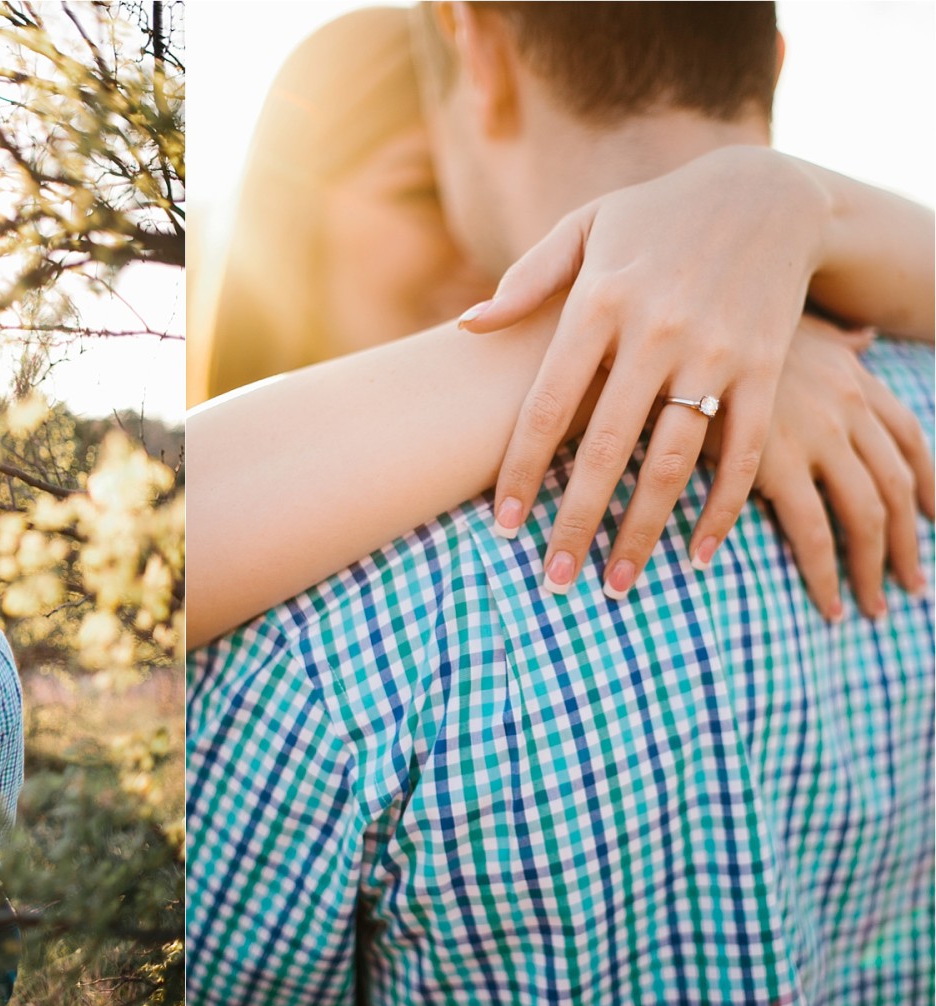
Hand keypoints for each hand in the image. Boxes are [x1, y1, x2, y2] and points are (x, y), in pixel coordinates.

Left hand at [460, 146, 832, 595]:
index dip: (521, 472)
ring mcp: (715, 353)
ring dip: (643, 531)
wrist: (768, 191)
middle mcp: (656, 334)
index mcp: (598, 304)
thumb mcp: (585, 228)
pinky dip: (723, 507)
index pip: (546, 407)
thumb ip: (526, 282)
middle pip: (605, 449)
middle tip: (554, 581)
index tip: (503, 526)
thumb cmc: (654, 216)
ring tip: (617, 584)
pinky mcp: (767, 366)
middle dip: (576, 522)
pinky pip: (743, 450)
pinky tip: (697, 555)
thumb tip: (467, 326)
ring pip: (673, 461)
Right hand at [707, 317, 932, 619]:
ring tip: (863, 610)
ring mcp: (815, 435)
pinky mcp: (774, 463)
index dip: (928, 484)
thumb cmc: (711, 330)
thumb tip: (863, 337)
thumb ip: (831, 342)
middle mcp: (845, 406)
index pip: (908, 436)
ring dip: (870, 571)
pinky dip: (818, 573)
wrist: (660, 334)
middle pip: (896, 486)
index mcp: (850, 376)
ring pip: (865, 516)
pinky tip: (819, 601)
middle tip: (908, 587)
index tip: (933, 519)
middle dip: (907, 543)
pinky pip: (811, 532)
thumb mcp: (787, 326)